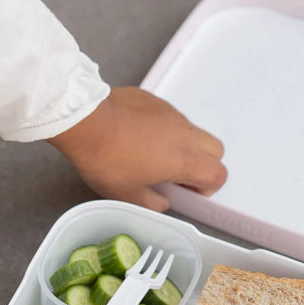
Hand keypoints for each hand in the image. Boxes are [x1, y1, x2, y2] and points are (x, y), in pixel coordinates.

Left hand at [48, 87, 226, 210]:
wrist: (86, 121)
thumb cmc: (107, 161)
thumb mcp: (128, 195)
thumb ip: (153, 203)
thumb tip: (162, 201)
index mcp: (185, 159)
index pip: (218, 175)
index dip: (206, 188)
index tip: (184, 192)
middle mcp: (185, 133)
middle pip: (215, 149)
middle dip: (203, 164)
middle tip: (176, 175)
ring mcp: (172, 113)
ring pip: (192, 131)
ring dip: (183, 146)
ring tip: (153, 155)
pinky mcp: (155, 100)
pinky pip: (170, 117)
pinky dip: (164, 129)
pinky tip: (136, 136)